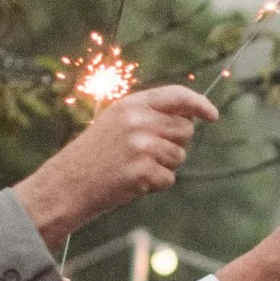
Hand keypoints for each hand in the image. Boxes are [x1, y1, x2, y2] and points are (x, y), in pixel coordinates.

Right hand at [17, 83, 216, 241]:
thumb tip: (190, 119)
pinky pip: (168, 179)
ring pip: (179, 156)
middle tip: (147, 153)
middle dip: (175, 143)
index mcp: (132, 104)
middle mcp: (138, 121)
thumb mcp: (116, 122)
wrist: (67, 184)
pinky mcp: (142, 171)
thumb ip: (149, 115)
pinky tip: (133, 182)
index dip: (199, 104)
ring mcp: (141, 146)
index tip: (212, 115)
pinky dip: (156, 185)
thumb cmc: (94, 155)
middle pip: (185, 130)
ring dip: (163, 166)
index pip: (177, 96)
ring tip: (134, 167)